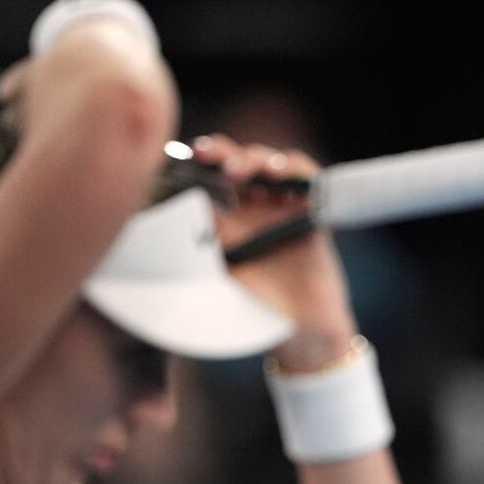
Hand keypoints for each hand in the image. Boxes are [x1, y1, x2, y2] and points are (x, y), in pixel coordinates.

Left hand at [190, 134, 358, 371]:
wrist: (301, 330)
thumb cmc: (257, 309)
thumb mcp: (219, 278)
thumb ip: (200, 252)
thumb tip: (172, 226)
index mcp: (227, 221)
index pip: (209, 179)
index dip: (196, 163)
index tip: (178, 155)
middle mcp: (254, 209)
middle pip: (238, 163)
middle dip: (222, 153)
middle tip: (206, 154)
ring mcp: (284, 207)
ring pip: (270, 165)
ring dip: (255, 159)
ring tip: (239, 171)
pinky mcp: (312, 212)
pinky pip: (308, 178)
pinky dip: (296, 168)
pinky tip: (281, 172)